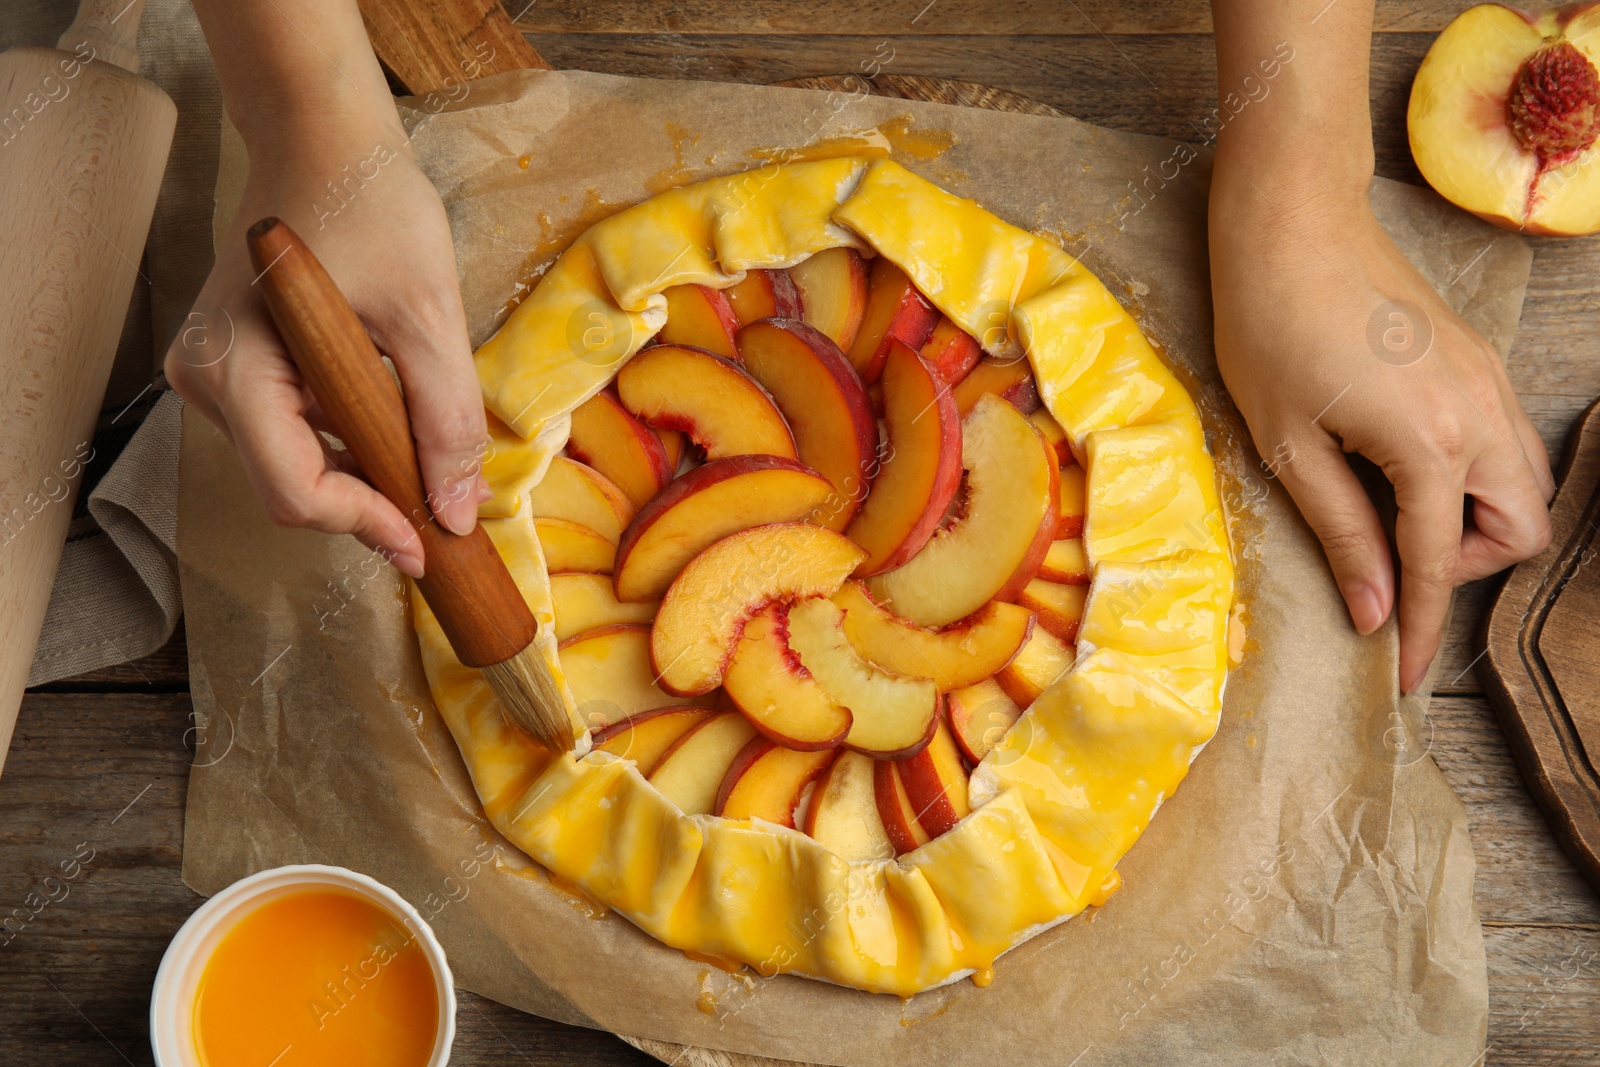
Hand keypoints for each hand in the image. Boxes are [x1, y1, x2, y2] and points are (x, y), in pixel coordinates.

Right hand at [165, 111, 485, 578]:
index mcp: (234, 366)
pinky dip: (348, 443)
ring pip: (294, 465)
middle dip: (370, 505)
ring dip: (363, 476)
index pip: (293, 488)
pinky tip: (395, 428)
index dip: (364, 524)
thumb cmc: (370, 204)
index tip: (428, 539)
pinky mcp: (239, 367)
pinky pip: (293, 432)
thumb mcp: (427, 314)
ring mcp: (216, 374)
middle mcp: (207, 379)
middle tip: (444, 510)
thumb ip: (444, 418)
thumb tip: (456, 512)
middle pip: (291, 485)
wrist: (325, 140)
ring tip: (428, 463)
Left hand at [1210, 175, 1552, 690]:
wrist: (1292, 222)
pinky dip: (1476, 476)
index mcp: (1432, 444)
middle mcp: (1482, 414)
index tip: (1401, 677)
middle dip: (1462, 567)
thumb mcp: (1290, 445)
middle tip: (1387, 562)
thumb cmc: (1270, 325)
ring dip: (1477, 521)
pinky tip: (1405, 470)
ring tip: (1393, 518)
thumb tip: (1374, 609)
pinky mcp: (1478, 360)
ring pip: (1527, 484)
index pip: (1435, 566)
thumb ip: (1342, 530)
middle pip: (1519, 530)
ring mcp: (1490, 381)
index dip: (1418, 629)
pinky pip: (1509, 441)